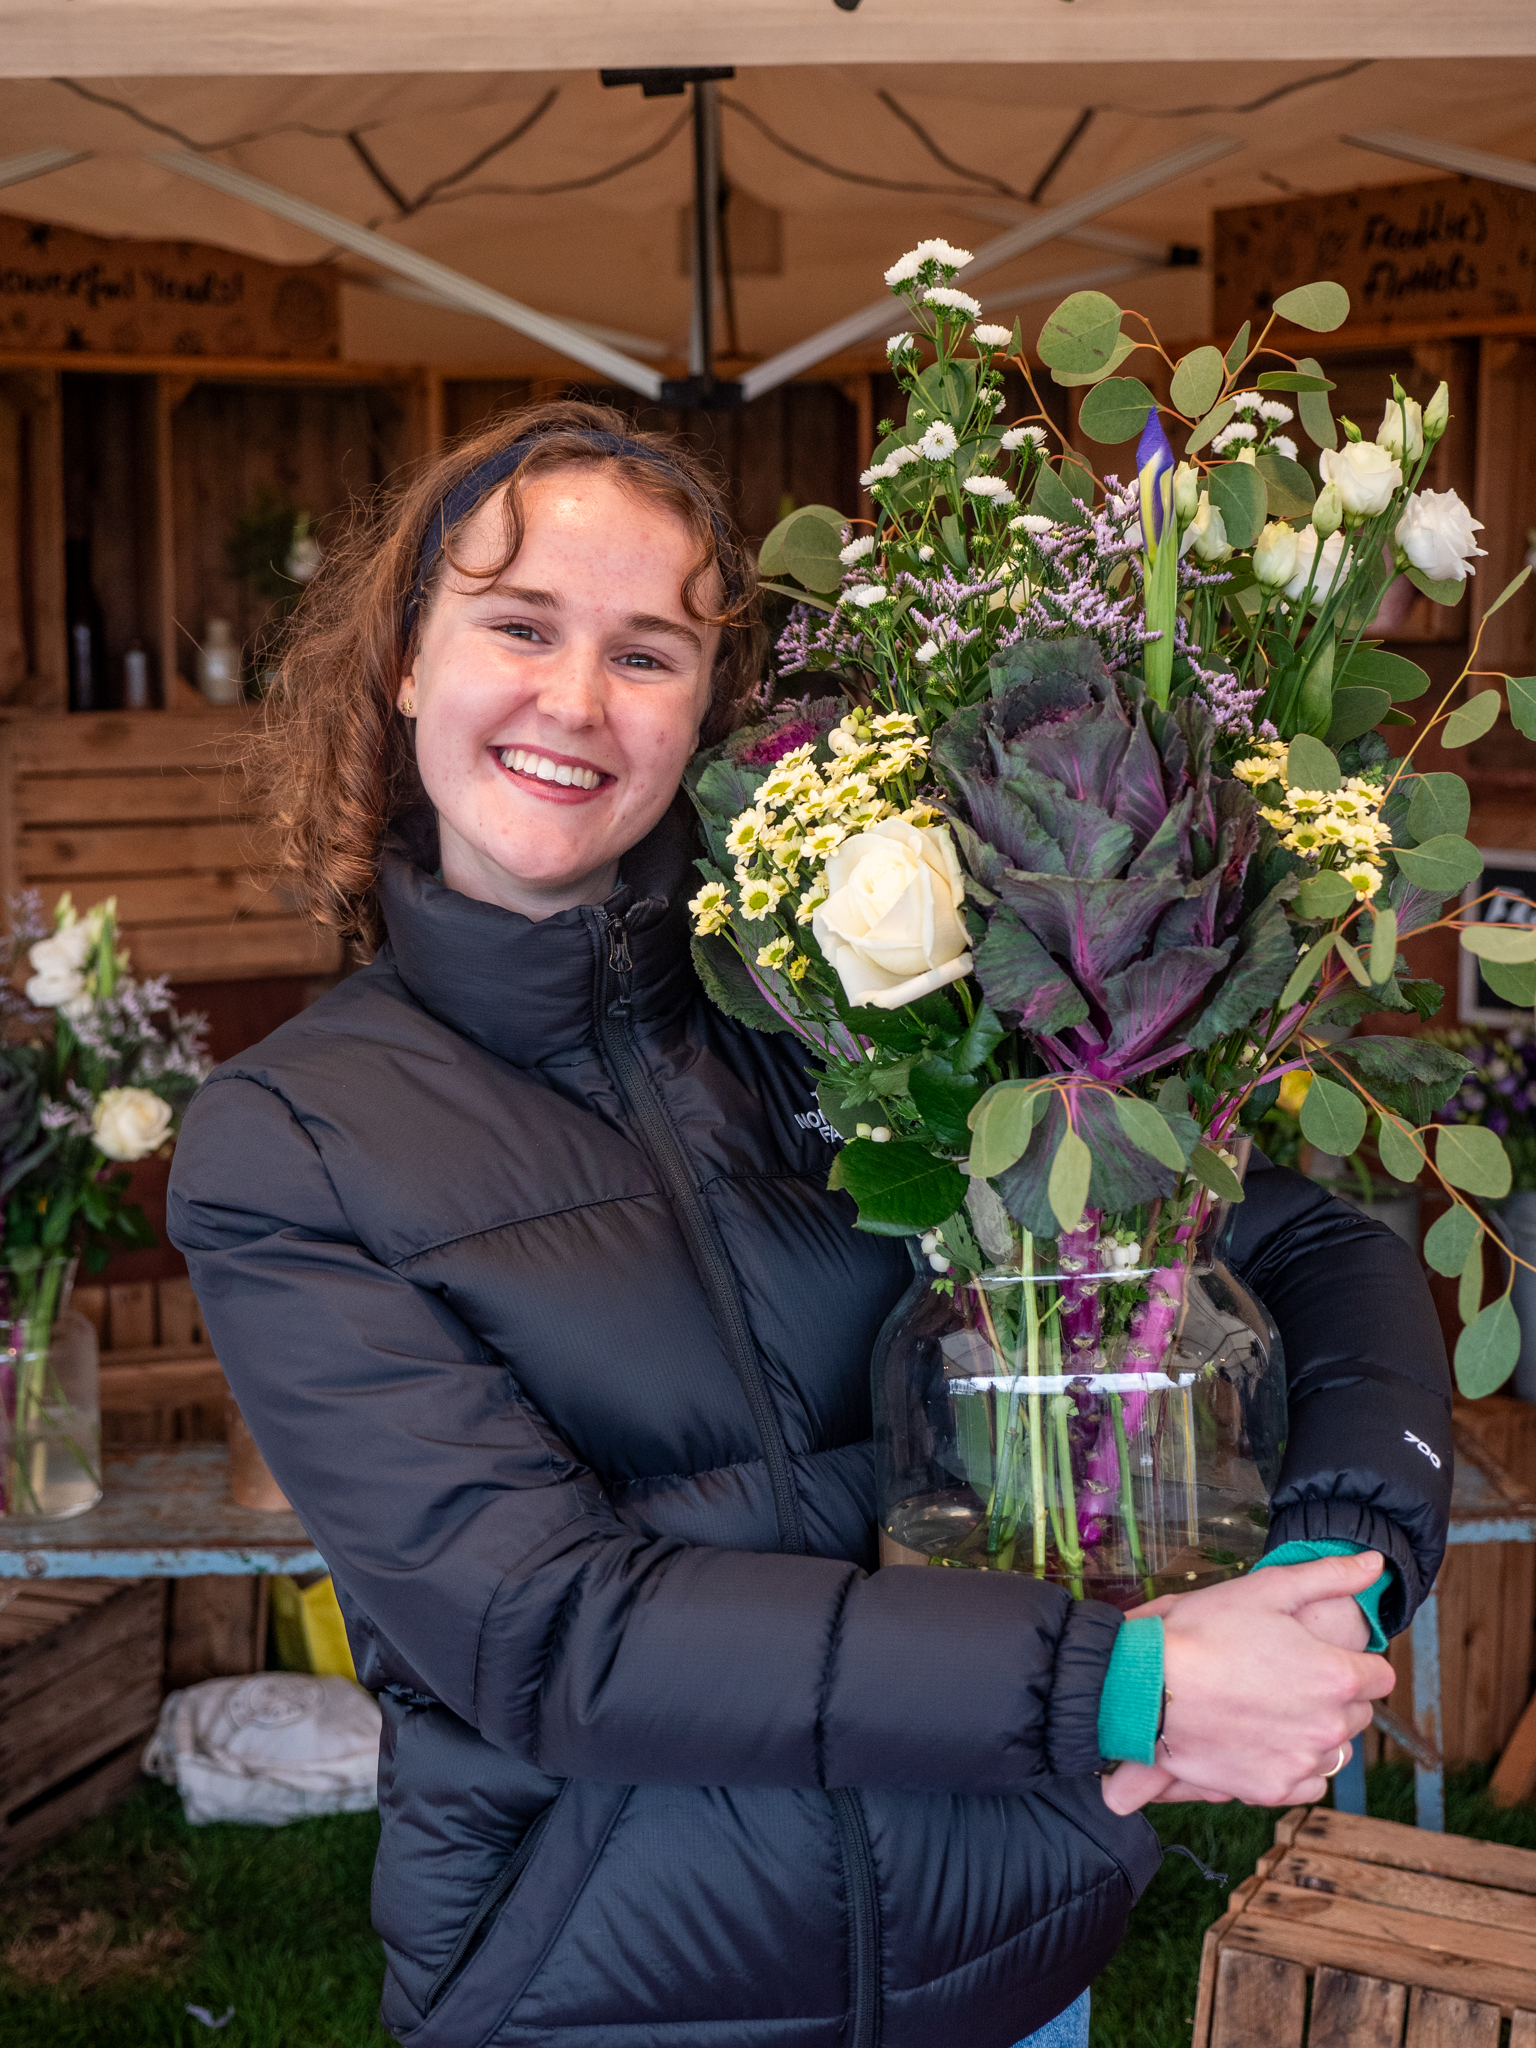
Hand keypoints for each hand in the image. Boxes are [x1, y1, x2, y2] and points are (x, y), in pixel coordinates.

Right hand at [1101, 1552, 1391, 1816]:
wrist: (1145, 1686)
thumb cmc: (1204, 1631)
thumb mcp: (1266, 1588)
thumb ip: (1329, 1576)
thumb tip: (1375, 1563)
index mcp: (1336, 1676)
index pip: (1380, 1676)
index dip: (1355, 1661)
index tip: (1323, 1654)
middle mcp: (1329, 1727)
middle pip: (1358, 1714)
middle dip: (1334, 1695)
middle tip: (1289, 1675)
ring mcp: (1301, 1763)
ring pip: (1334, 1750)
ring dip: (1316, 1731)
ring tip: (1273, 1708)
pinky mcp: (1272, 1790)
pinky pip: (1306, 1783)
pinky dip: (1294, 1764)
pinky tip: (1264, 1740)